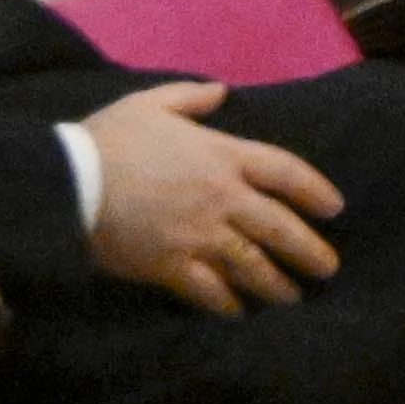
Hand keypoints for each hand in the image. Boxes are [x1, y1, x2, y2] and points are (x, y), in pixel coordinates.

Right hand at [80, 81, 344, 312]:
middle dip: (309, 251)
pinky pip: (210, 291)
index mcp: (222, 155)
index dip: (315, 190)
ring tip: (293, 296)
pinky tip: (239, 312)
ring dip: (277, 284)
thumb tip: (222, 91)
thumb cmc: (110, 139)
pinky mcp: (172, 267)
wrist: (69, 182)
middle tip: (329, 269)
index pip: (285, 173)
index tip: (335, 208)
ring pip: (252, 266)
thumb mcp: (152, 103)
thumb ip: (191, 97)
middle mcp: (222, 198)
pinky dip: (228, 304)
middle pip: (280, 228)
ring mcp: (199, 236)